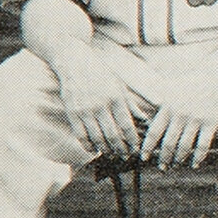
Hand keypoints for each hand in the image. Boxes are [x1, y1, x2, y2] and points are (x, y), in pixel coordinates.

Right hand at [52, 41, 147, 162]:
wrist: (75, 62)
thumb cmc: (101, 74)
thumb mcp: (120, 86)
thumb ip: (131, 104)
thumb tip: (145, 120)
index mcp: (116, 98)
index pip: (126, 126)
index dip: (132, 141)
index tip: (136, 148)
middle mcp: (101, 105)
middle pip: (113, 135)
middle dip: (121, 149)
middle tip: (126, 156)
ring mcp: (85, 110)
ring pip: (97, 138)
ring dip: (106, 149)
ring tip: (112, 154)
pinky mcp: (72, 113)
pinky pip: (81, 135)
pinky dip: (88, 145)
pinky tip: (94, 150)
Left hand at [136, 50, 217, 168]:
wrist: (216, 75)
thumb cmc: (190, 82)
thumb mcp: (168, 87)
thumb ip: (154, 99)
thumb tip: (136, 109)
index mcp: (167, 107)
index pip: (153, 132)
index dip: (147, 147)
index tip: (143, 158)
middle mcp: (180, 114)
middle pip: (168, 143)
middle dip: (163, 158)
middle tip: (162, 168)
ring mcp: (196, 119)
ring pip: (184, 146)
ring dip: (179, 159)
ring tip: (176, 165)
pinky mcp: (211, 122)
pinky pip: (203, 144)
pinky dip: (198, 157)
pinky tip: (195, 164)